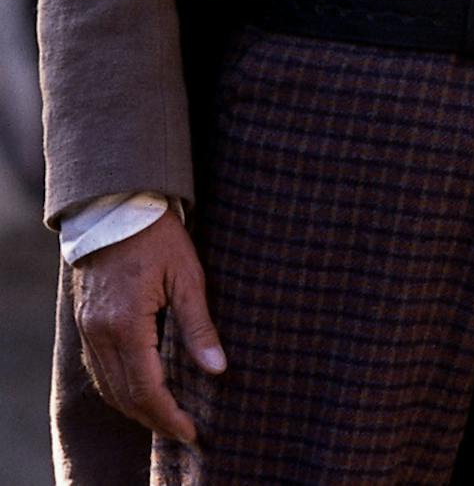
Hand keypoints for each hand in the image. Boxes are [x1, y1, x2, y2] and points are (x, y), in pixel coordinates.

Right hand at [70, 210, 224, 443]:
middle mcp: (100, 335)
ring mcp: (88, 331)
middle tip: (183, 433)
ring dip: (136, 409)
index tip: (191, 432)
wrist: (117, 209)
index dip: (169, 415)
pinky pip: (99, 370)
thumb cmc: (159, 238)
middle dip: (155, 419)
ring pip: (108, 387)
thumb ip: (199, 326)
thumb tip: (217, 369)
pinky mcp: (86, 324)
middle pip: (125, 395)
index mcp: (125, 325)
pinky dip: (119, 389)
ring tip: (166, 419)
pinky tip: (140, 392)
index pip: (146, 388)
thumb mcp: (188, 276)